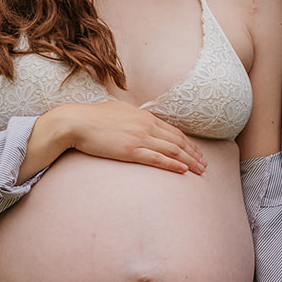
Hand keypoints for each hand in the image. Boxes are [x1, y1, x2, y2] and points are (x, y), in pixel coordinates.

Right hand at [54, 100, 205, 173]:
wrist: (76, 122)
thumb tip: (138, 120)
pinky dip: (172, 164)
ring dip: (189, 161)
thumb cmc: (93, 117)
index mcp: (144, 116)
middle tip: (204, 164)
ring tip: (199, 170)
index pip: (173, 131)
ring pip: (172, 150)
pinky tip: (183, 170)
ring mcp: (139, 137)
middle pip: (177, 141)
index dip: (188, 143)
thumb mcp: (118, 111)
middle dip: (194, 153)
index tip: (196, 152)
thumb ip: (132, 116)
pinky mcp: (130, 150)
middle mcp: (146, 125)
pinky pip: (157, 159)